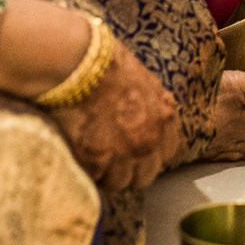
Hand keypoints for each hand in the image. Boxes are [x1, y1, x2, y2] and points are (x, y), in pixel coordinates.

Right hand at [45, 45, 181, 191]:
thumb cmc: (107, 64)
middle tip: (109, 159)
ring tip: (90, 157)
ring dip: (106, 173)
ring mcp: (125, 153)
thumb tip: (144, 121)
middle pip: (145, 175)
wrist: (81, 62)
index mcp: (165, 118)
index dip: (148, 154)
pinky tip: (78, 153)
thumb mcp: (144, 82)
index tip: (133, 151)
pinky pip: (94, 178)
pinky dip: (86, 170)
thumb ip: (151, 107)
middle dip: (129, 169)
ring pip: (119, 182)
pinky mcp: (97, 159)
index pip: (166, 153)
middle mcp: (150, 140)